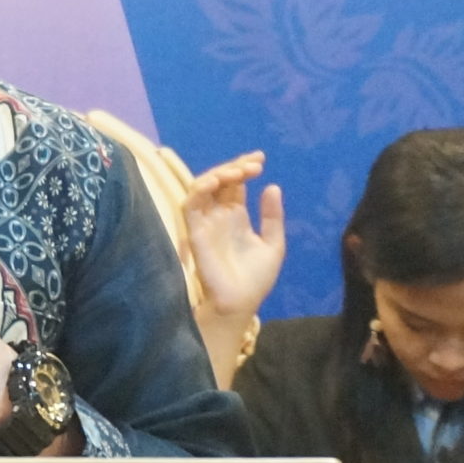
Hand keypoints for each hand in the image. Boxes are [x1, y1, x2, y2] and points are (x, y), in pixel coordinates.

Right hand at [178, 150, 284, 324]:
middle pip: (220, 180)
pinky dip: (200, 190)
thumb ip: (272, 217)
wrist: (240, 303)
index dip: (244, 166)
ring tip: (238, 171)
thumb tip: (272, 186)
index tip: (260, 159)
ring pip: (203, 187)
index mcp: (236, 216)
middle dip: (235, 166)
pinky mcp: (194, 231)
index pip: (235, 183)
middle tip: (254, 164)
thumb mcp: (273, 244)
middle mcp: (218, 215)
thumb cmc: (256, 278)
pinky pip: (190, 204)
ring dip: (218, 174)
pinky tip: (216, 182)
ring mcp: (205, 222)